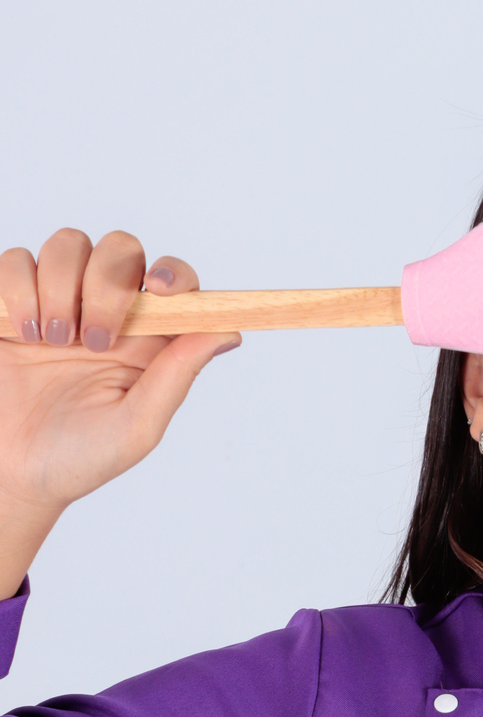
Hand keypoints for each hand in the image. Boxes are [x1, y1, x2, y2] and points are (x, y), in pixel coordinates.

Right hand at [0, 229, 239, 594]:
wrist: (13, 472)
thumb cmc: (80, 458)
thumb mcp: (138, 427)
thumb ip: (177, 376)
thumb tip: (227, 332)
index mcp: (146, 341)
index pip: (174, 284)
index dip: (174, 274)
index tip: (160, 289)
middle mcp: (108, 312)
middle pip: (121, 249)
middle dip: (108, 283)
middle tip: (91, 341)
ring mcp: (60, 301)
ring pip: (69, 244)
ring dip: (60, 288)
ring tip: (52, 342)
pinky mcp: (14, 300)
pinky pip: (18, 260)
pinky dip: (19, 291)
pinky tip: (24, 336)